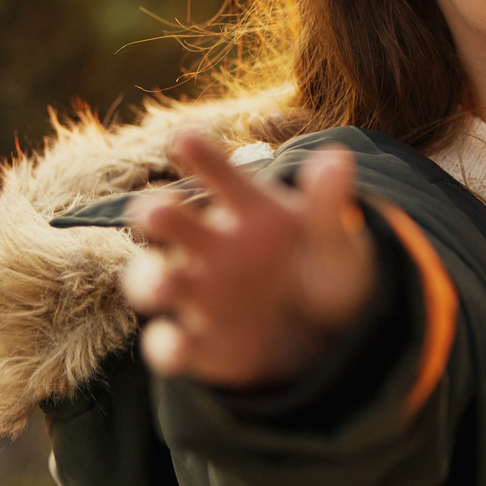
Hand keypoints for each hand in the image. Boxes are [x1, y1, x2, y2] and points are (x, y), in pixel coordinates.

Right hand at [121, 132, 376, 387]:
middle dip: (155, 214)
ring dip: (147, 279)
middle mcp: (212, 246)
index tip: (186, 138)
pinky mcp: (198, 343)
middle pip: (168, 220)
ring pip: (151, 279)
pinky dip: (168, 346)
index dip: (201, 155)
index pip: (221, 174)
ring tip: (162, 285)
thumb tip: (336, 157)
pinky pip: (169, 345)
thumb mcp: (337, 244)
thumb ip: (329, 205)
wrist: (334, 339)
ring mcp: (199, 293)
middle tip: (155, 212)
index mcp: (249, 211)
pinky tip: (178, 346)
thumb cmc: (329, 276)